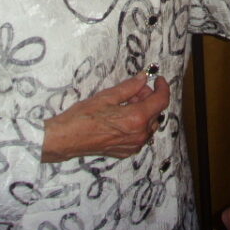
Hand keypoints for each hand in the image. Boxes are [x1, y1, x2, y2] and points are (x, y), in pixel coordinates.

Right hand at [42, 73, 169, 161]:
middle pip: (156, 112)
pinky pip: (140, 135)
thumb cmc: (83, 117)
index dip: (163, 88)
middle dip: (149, 98)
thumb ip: (129, 87)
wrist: (66, 139)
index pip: (161, 101)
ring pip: (149, 124)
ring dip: (144, 111)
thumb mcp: (107, 96)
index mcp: (136, 118)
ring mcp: (133, 145)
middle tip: (135, 89)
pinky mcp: (126, 151)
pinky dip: (138, 123)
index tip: (158, 79)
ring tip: (127, 102)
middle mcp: (139, 134)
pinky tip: (123, 117)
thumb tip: (143, 78)